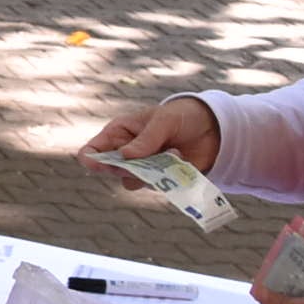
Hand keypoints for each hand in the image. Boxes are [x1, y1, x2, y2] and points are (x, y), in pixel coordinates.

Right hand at [78, 97, 220, 188]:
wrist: (212, 129)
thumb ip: (146, 139)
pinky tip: (182, 157)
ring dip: (150, 172)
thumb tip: (125, 156)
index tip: (98, 164)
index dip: (91, 159)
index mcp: (119, 133)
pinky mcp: (160, 180)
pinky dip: (169, 175)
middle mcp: (126, 153)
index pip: (93, 150)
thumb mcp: (164, 121)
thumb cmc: (181, 116)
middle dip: (126, 167)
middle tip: (143, 158)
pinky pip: (155, 187)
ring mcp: (143, 168)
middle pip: (111, 170)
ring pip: (131, 182)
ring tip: (171, 152)